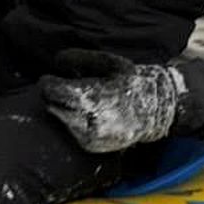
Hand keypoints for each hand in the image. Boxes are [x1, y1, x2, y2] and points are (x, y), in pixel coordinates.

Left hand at [39, 49, 181, 152]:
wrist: (155, 112)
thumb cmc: (130, 82)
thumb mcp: (110, 63)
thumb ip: (81, 58)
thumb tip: (57, 61)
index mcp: (89, 96)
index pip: (50, 90)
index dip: (47, 82)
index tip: (50, 78)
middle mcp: (86, 119)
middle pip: (51, 105)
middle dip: (55, 96)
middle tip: (67, 89)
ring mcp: (87, 135)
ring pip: (59, 119)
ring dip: (63, 109)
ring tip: (82, 101)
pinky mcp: (90, 145)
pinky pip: (70, 131)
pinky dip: (73, 122)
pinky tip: (90, 114)